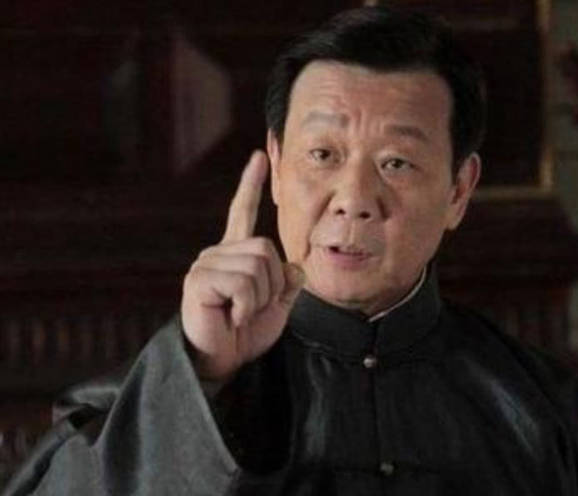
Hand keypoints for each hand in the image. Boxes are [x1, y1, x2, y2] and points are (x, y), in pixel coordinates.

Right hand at [181, 150, 304, 379]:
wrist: (222, 360)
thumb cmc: (246, 332)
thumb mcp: (277, 305)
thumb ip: (288, 282)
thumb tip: (295, 265)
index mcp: (235, 254)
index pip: (242, 211)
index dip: (251, 184)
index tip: (260, 156)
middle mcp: (218, 252)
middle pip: (266, 248)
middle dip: (271, 285)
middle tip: (251, 308)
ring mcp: (207, 264)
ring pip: (258, 265)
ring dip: (259, 298)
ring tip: (239, 313)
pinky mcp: (199, 280)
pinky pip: (243, 283)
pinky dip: (246, 307)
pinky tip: (230, 316)